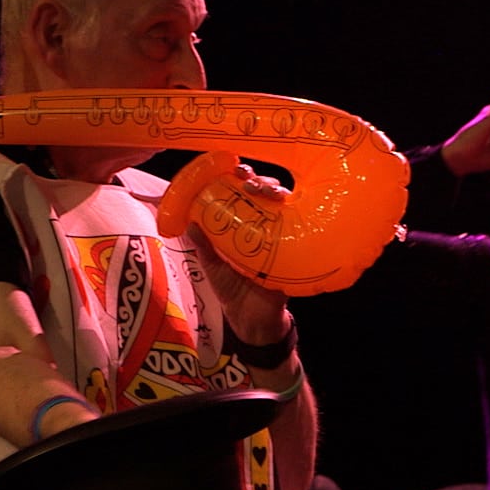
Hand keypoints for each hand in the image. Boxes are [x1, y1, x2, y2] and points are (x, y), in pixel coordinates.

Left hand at [186, 164, 291, 344]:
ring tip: (268, 194)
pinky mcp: (294, 253)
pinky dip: (297, 221)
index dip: (243, 177)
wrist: (251, 320)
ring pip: (286, 207)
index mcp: (244, 225)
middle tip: (251, 183)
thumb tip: (189, 224)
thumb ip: (203, 246)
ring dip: (279, 195)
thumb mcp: (213, 266)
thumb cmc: (233, 289)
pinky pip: (300, 233)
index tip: (235, 169)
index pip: (246, 193)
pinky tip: (290, 212)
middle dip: (262, 182)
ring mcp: (282, 238)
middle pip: (269, 194)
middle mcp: (265, 227)